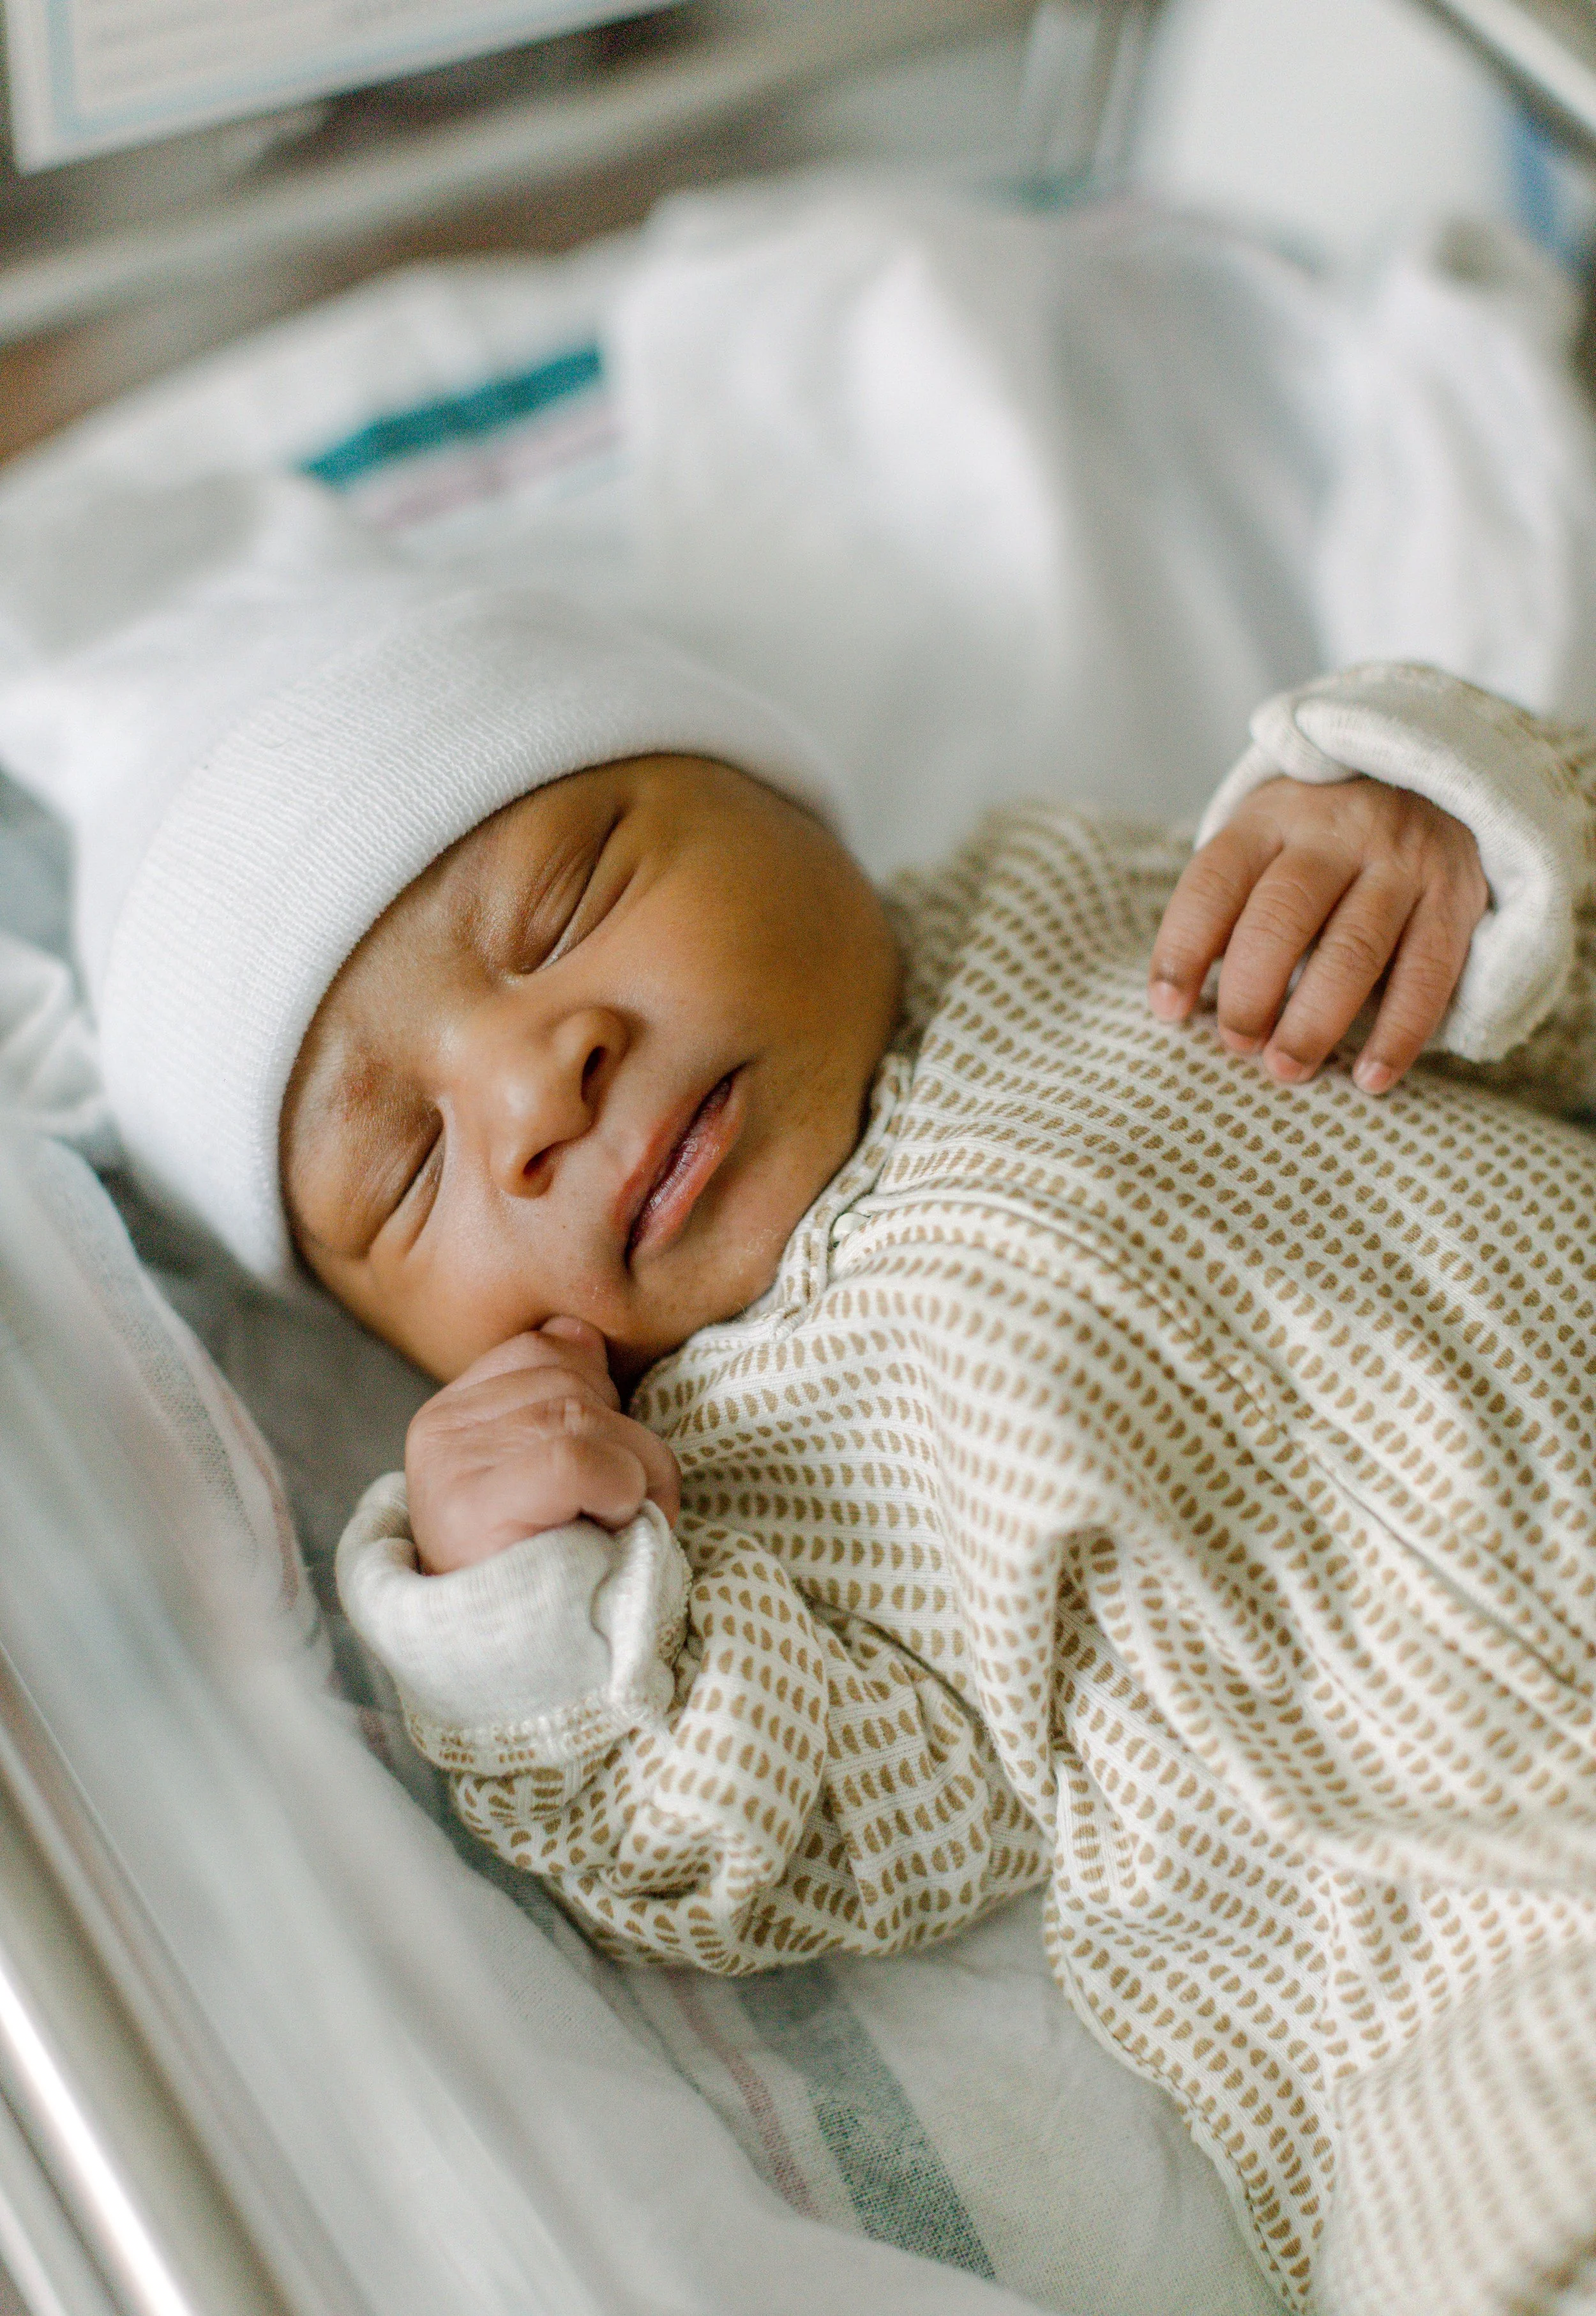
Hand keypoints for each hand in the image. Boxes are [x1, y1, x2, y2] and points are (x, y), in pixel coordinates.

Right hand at [404, 1317, 680, 1574]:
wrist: (517, 1676)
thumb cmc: (549, 1567)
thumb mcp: (554, 1474)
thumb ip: (563, 1399)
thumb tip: (582, 1334)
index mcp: (452, 1411)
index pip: (547, 1349)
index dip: (599, 1402)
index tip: (600, 1471)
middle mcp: (440, 1427)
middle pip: (575, 1382)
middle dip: (629, 1445)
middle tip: (625, 1511)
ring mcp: (450, 1464)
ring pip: (588, 1418)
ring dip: (636, 1479)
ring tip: (614, 1529)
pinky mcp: (471, 1502)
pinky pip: (580, 1458)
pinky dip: (618, 1495)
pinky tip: (599, 1534)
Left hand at [1147, 776, 1488, 1092]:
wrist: (1433, 785)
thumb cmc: (1322, 842)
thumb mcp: (1266, 844)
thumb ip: (1226, 908)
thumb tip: (1176, 1002)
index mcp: (1272, 818)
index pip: (1214, 882)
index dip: (1183, 949)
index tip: (1169, 1009)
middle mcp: (1338, 832)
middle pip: (1282, 916)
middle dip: (1251, 991)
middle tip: (1237, 1044)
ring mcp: (1402, 863)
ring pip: (1353, 949)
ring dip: (1315, 1020)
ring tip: (1287, 1067)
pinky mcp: (1454, 900)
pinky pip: (1427, 976)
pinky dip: (1398, 1034)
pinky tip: (1370, 1078)